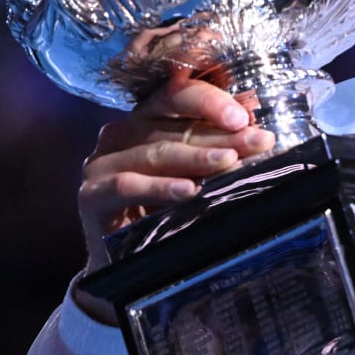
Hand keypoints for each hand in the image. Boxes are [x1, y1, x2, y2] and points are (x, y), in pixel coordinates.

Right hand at [73, 76, 274, 308]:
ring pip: (156, 152)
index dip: (211, 102)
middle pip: (175, 127)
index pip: (177, 95)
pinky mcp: (92, 194)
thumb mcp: (194, 176)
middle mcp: (122, 134)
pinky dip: (160, 187)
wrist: (122, 259)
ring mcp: (102, 162)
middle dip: (221, 135)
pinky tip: (188, 190)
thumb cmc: (163, 210)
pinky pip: (129, 185)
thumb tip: (262, 138)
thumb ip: (219, 153)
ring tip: (230, 161)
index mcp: (146, 119)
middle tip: (258, 142)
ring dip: (197, 157)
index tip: (245, 118)